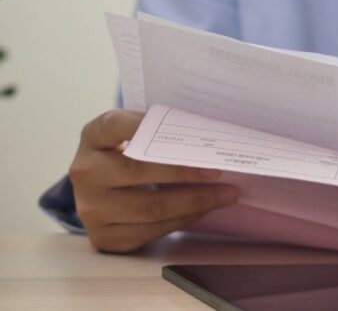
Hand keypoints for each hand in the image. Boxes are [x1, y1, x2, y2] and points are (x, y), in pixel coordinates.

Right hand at [69, 110, 238, 252]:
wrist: (102, 191)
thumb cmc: (130, 155)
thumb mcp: (134, 134)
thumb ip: (160, 130)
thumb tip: (211, 134)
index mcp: (93, 136)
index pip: (117, 125)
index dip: (148, 125)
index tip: (187, 130)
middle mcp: (86, 172)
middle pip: (139, 171)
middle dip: (186, 171)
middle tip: (219, 169)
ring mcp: (90, 207)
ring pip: (151, 207)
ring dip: (196, 201)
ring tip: (227, 194)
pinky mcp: (104, 236)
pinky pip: (152, 230)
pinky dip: (184, 219)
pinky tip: (205, 209)